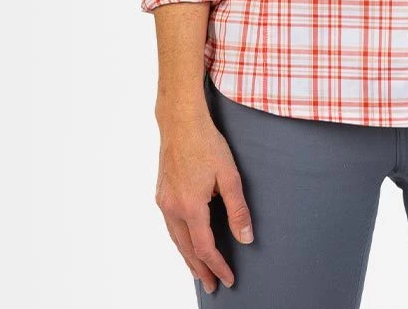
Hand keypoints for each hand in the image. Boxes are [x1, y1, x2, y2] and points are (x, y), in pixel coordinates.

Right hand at [154, 111, 254, 293]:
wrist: (180, 122)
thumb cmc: (207, 143)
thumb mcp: (229, 174)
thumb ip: (238, 208)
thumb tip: (246, 238)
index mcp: (190, 206)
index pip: (205, 247)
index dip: (218, 265)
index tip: (228, 278)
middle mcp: (172, 208)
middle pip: (187, 250)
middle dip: (201, 270)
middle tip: (212, 286)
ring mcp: (164, 201)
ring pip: (176, 239)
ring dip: (188, 258)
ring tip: (200, 271)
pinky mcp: (161, 193)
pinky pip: (171, 226)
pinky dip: (180, 240)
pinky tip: (187, 242)